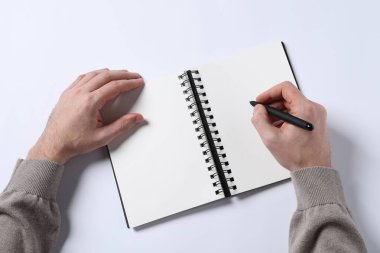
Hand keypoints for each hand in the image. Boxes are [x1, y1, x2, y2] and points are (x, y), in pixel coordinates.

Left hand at [27, 69, 143, 163]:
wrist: (54, 145)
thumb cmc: (74, 142)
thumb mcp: (102, 137)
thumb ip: (122, 126)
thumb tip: (136, 118)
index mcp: (90, 102)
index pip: (115, 86)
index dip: (129, 83)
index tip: (138, 82)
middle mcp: (80, 93)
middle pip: (106, 76)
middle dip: (123, 75)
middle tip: (134, 75)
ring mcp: (72, 92)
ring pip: (94, 74)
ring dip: (109, 72)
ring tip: (120, 74)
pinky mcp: (66, 93)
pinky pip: (82, 77)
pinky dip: (94, 74)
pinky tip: (99, 75)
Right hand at [251, 81, 330, 170]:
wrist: (314, 170)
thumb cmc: (299, 157)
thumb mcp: (271, 139)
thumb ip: (260, 120)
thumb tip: (258, 110)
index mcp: (305, 109)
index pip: (285, 88)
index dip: (269, 93)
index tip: (261, 101)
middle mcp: (314, 109)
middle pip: (288, 96)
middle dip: (272, 104)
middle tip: (262, 113)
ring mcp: (317, 115)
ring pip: (293, 105)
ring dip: (278, 111)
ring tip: (269, 124)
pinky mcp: (316, 121)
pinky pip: (298, 112)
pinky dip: (286, 117)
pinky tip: (279, 128)